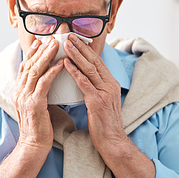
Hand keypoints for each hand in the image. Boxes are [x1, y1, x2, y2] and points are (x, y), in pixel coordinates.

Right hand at [12, 37, 63, 149]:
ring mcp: (25, 97)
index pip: (24, 67)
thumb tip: (48, 80)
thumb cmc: (38, 127)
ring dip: (47, 56)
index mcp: (18, 91)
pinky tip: (61, 63)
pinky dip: (53, 71)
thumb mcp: (36, 105)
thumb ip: (38, 92)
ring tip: (56, 45)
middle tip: (51, 38)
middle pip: (29, 65)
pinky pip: (44, 82)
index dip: (32, 53)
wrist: (33, 145)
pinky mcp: (34, 103)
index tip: (41, 42)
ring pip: (35, 70)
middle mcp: (19, 92)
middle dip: (40, 50)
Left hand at [63, 34, 127, 154]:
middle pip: (94, 61)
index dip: (87, 49)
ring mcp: (105, 93)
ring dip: (76, 55)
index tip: (76, 39)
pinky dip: (75, 72)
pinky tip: (66, 64)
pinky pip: (85, 83)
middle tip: (69, 36)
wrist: (112, 142)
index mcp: (111, 84)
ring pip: (89, 69)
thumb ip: (95, 88)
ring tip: (66, 44)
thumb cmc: (104, 124)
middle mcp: (110, 85)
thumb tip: (83, 78)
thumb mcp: (102, 102)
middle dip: (81, 47)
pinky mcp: (98, 102)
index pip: (98, 62)